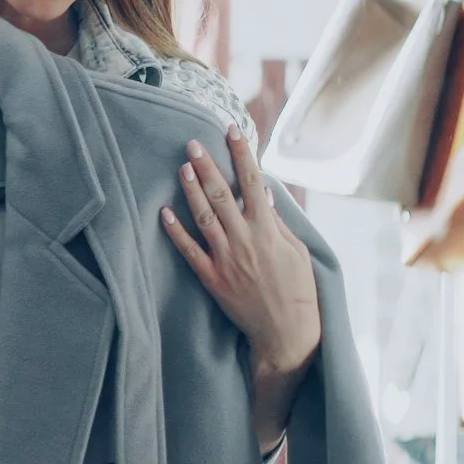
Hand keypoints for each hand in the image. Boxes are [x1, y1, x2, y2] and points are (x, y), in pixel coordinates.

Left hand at [161, 132, 321, 376]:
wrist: (287, 332)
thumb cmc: (298, 289)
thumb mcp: (297, 251)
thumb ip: (278, 221)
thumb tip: (263, 193)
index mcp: (269, 230)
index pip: (254, 183)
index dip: (241, 154)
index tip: (232, 131)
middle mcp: (245, 240)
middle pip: (222, 195)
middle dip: (207, 166)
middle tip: (192, 143)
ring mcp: (226, 259)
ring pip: (204, 217)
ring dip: (191, 191)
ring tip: (181, 167)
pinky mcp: (212, 278)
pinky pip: (189, 250)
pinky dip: (176, 231)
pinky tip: (164, 212)